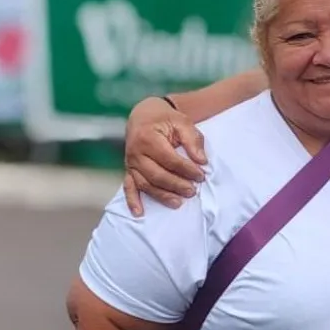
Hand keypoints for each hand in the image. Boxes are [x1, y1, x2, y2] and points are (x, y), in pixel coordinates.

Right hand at [123, 96, 206, 215]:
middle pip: (156, 174)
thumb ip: (192, 140)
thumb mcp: (182, 122)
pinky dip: (132, 201)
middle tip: (192, 191)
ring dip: (161, 195)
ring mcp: (130, 163)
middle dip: (176, 185)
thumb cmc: (165, 119)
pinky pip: (128, 187)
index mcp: (148, 138)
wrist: (144, 115)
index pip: (169, 159)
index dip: (186, 169)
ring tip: (178, 203)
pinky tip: (139, 213)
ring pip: (145, 184)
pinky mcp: (129, 170)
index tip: (200, 176)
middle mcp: (136, 152)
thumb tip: (201, 160)